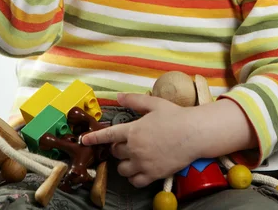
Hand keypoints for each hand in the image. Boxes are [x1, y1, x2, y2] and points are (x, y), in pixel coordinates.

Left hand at [81, 93, 198, 187]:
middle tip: (129, 142)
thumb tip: (118, 96)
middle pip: (115, 152)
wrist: (193, 134)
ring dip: (124, 163)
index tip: (84, 140)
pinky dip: (134, 177)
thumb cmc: (175, 116)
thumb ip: (135, 100)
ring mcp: (143, 163)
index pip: (108, 135)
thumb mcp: (154, 103)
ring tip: (133, 157)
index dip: (94, 138)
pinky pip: (135, 181)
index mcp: (133, 130)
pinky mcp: (152, 174)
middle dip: (118, 148)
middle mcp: (134, 148)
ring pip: (122, 169)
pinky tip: (139, 169)